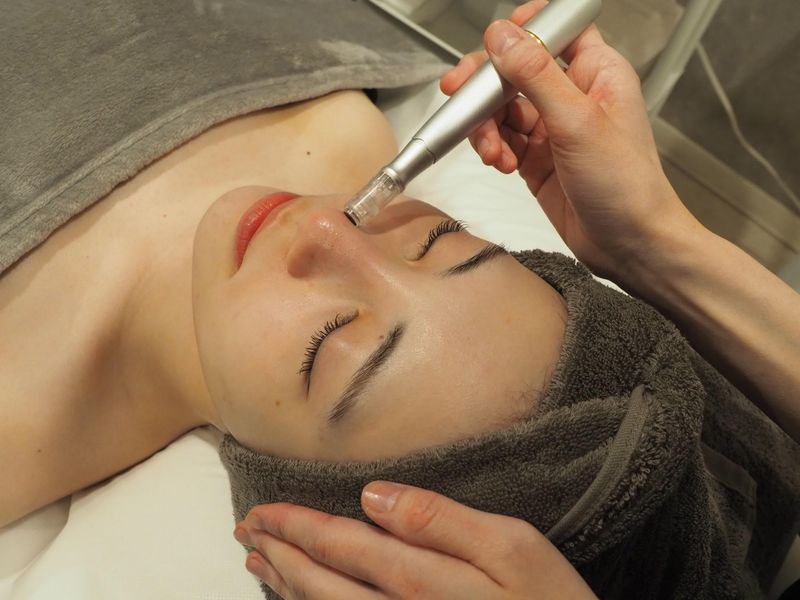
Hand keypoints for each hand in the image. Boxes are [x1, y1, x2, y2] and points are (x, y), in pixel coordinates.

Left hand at [233, 481, 596, 598]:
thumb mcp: (514, 548)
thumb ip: (442, 521)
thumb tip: (375, 495)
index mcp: (421, 581)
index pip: (340, 546)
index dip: (296, 527)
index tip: (262, 511)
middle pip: (320, 586)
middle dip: (278, 554)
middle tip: (246, 530)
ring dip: (285, 586)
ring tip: (257, 562)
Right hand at [440, 0, 699, 285]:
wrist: (630, 246)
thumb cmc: (628, 187)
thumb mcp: (578, 122)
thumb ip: (536, 74)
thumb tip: (502, 36)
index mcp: (596, 71)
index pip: (553, 28)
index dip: (521, 31)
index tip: (494, 48)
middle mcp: (572, 94)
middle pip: (515, 67)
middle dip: (485, 85)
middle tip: (462, 96)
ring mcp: (551, 127)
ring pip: (500, 106)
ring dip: (485, 125)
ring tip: (490, 150)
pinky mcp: (535, 157)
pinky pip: (500, 139)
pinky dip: (492, 148)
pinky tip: (500, 162)